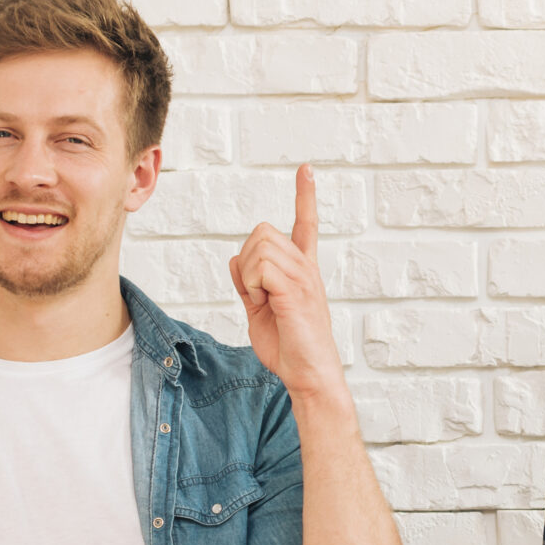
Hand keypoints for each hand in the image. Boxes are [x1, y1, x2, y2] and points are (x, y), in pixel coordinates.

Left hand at [232, 165, 341, 399]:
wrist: (308, 374)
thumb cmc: (289, 347)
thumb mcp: (260, 310)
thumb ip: (249, 283)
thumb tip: (236, 259)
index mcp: (302, 270)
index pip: (306, 224)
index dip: (305, 196)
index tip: (306, 170)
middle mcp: (306, 267)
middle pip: (262, 232)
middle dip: (247, 259)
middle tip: (257, 293)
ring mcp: (303, 277)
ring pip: (258, 247)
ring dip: (248, 276)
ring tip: (263, 301)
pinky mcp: (295, 290)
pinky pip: (259, 268)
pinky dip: (251, 287)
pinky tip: (264, 304)